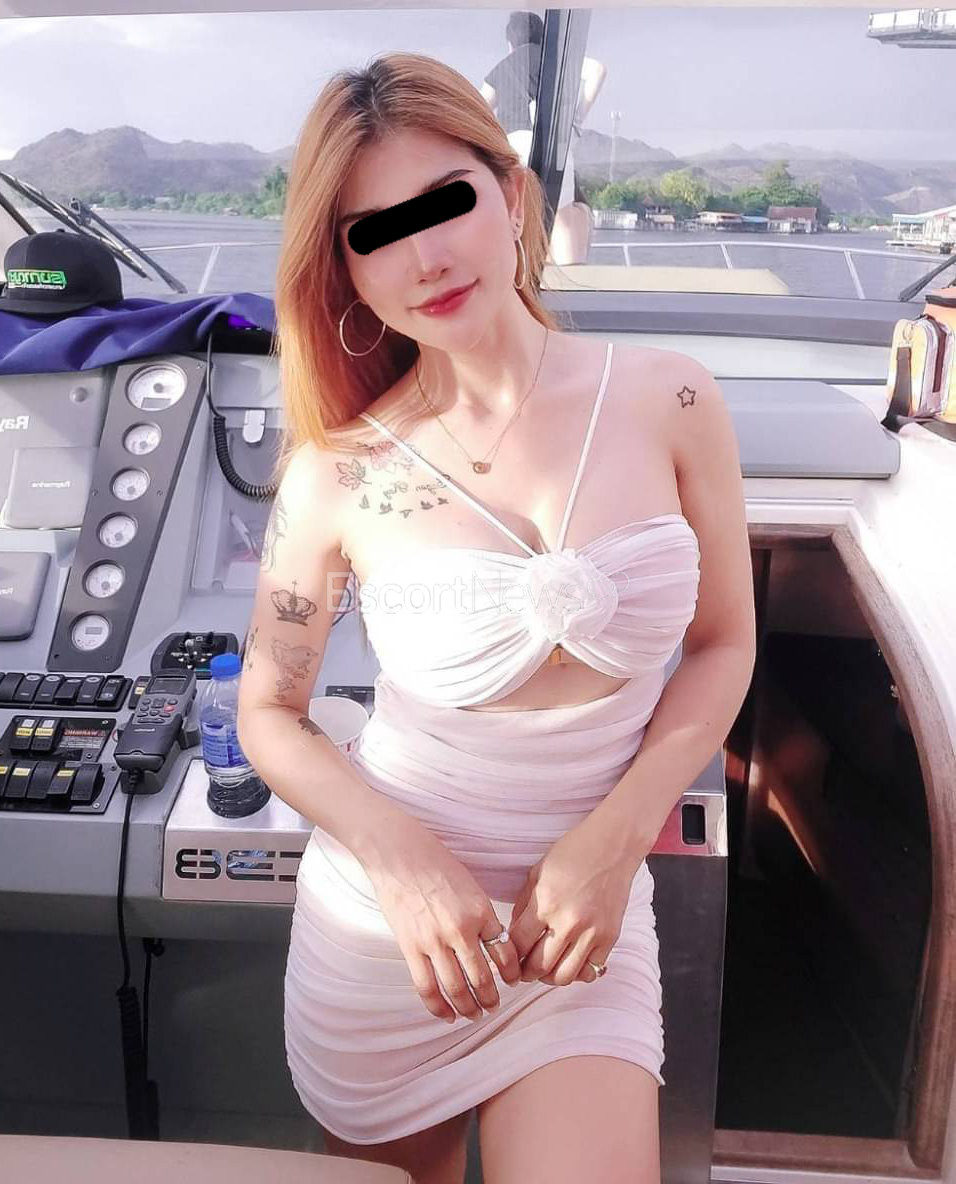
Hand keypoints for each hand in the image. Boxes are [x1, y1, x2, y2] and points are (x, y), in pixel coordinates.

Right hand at [364, 816, 522, 1022]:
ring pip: (457, 988)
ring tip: (475, 1015)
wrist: (399, 854)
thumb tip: (492, 943)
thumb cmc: (436, 863)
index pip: (504, 953)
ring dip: (469, 1007)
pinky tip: (447, 1015)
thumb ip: (481, 916)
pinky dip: (438, 1007)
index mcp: (481, 912)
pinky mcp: (411, 948)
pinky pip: (427, 987)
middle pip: (483, 978)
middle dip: (492, 998)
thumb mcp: (470, 886)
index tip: (513, 982)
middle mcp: (461, 930)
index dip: (511, 974)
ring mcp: (434, 941)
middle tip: (495, 1006)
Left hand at [507, 817, 644, 986]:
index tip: (505, 958)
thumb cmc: (573, 853)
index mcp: (546, 903)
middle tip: (521, 970)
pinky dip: (576, 972)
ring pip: (563, 976)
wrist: (613, 846)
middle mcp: (569, 922)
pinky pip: (590, 971)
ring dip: (549, 977)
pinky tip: (568, 960)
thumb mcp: (537, 873)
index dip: (507, 956)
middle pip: (538, 967)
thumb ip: (524, 907)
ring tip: (544, 969)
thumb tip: (513, 937)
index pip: (518, 945)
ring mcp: (592, 932)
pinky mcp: (610, 938)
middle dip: (524, 973)